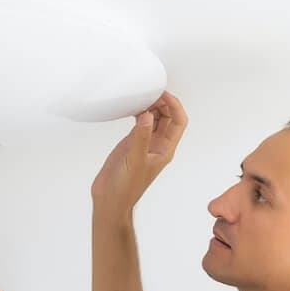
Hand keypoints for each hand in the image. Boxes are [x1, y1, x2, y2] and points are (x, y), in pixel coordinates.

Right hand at [92, 91, 186, 212]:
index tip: (163, 94)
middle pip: (168, 117)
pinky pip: (141, 123)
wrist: (111, 198)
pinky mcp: (132, 143)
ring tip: (143, 96)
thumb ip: (141, 136)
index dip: (175, 106)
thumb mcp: (135, 159)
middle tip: (152, 92)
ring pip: (155, 118)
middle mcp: (158, 145)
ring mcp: (145, 143)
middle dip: (164, 102)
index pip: (178, 122)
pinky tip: (133, 107)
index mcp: (165, 149)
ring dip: (152, 106)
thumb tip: (147, 116)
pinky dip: (139, 113)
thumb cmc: (126, 187)